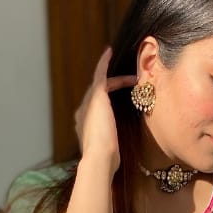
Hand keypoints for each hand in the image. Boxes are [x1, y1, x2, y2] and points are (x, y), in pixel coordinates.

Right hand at [74, 48, 136, 172]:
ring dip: (113, 78)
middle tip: (126, 83)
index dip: (106, 104)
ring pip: (99, 85)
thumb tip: (115, 152)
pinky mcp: (96, 96)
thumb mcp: (109, 150)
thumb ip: (110, 144)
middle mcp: (82, 112)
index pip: (95, 109)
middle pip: (97, 95)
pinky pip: (100, 74)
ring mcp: (87, 103)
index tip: (115, 103)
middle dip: (110, 88)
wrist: (100, 158)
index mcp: (84, 125)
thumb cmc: (107, 160)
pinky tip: (109, 52)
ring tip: (131, 76)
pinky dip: (104, 63)